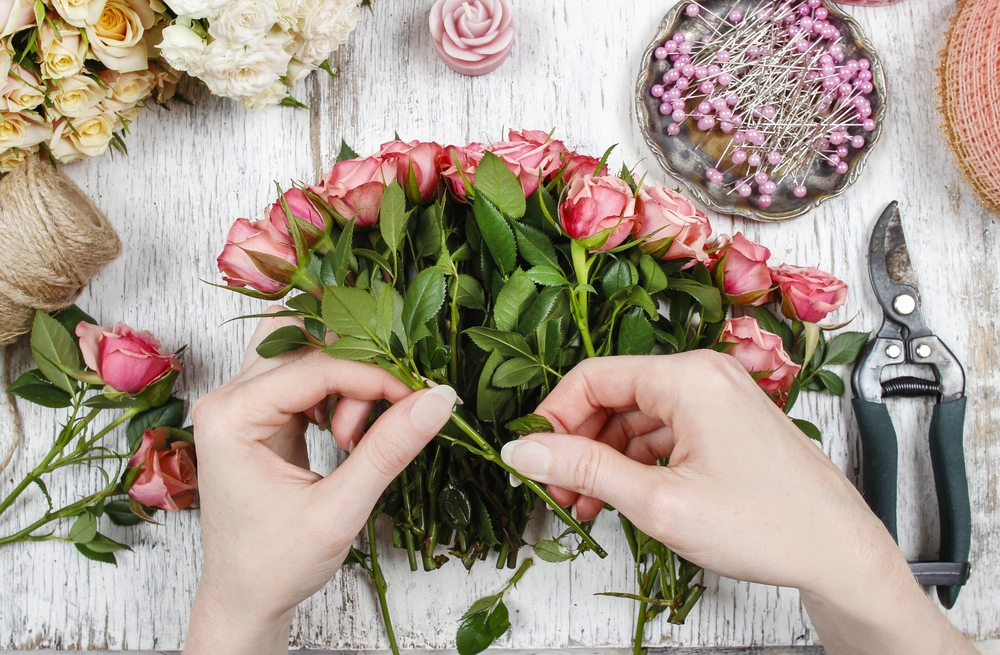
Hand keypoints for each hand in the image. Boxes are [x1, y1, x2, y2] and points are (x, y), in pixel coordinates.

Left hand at [184, 311, 455, 654]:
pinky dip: (337, 392)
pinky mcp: (259, 413)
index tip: (418, 398)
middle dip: (353, 363)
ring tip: (353, 436)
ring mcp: (240, 402)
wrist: (244, 598)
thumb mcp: (339, 511)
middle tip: (389, 399)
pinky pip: (304, 376)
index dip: (374, 377)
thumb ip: (387, 451)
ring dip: (343, 377)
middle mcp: (227, 398)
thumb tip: (437, 399)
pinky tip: (346, 434)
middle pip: (299, 336)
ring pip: (303, 349)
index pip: (315, 367)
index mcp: (230, 417)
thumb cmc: (276, 563)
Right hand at [499, 352, 974, 654]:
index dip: (554, 417)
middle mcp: (704, 376)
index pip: (593, 376)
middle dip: (578, 444)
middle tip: (556, 490)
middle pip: (614, 395)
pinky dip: (637, 461)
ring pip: (637, 416)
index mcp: (688, 378)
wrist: (840, 552)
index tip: (532, 458)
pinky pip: (666, 431)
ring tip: (584, 505)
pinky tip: (622, 497)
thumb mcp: (659, 501)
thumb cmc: (766, 524)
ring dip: (605, 458)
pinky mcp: (727, 423)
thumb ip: (584, 469)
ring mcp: (719, 398)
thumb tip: (522, 449)